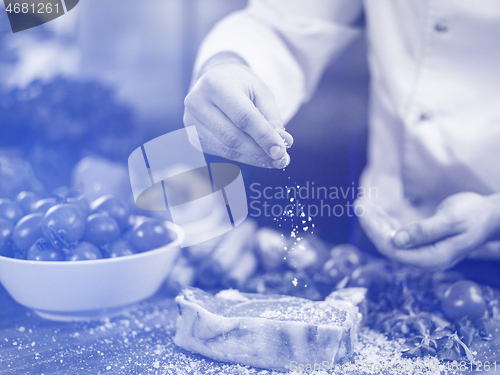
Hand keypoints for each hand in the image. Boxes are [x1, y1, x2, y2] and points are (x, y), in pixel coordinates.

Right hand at [184, 53, 292, 167]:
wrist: (216, 80)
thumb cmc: (241, 85)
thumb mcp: (261, 92)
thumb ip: (271, 118)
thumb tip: (284, 143)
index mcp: (215, 84)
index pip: (243, 117)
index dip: (263, 136)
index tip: (281, 151)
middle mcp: (197, 103)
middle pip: (232, 136)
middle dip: (258, 151)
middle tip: (281, 160)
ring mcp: (191, 122)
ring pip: (226, 149)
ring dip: (252, 158)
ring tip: (273, 160)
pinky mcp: (193, 136)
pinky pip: (221, 152)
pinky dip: (242, 157)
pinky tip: (257, 157)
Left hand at [357, 192, 499, 270]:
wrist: (489, 217)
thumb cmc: (474, 215)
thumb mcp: (451, 220)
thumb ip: (424, 231)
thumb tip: (397, 241)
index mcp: (431, 258)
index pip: (392, 249)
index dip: (374, 231)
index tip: (363, 211)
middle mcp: (424, 260)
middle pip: (388, 246)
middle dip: (372, 225)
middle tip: (359, 204)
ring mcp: (422, 254)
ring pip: (390, 241)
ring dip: (376, 223)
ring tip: (363, 204)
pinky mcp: (420, 245)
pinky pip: (397, 236)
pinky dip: (385, 223)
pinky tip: (375, 211)